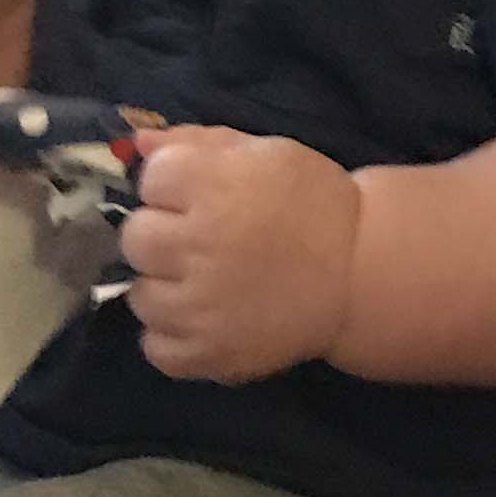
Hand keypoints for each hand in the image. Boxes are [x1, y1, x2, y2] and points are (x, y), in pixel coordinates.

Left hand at [118, 128, 359, 379]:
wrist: (360, 271)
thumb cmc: (311, 203)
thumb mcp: (264, 152)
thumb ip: (198, 142)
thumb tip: (138, 145)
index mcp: (214, 186)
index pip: (151, 179)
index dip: (173, 184)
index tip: (199, 194)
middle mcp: (198, 245)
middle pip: (135, 237)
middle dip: (163, 233)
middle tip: (199, 240)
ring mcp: (199, 306)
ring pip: (140, 295)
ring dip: (165, 286)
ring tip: (203, 282)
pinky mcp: (207, 354)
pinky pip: (155, 347)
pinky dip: (172, 335)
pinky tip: (202, 318)